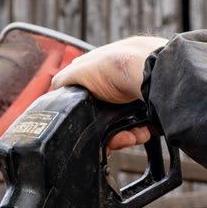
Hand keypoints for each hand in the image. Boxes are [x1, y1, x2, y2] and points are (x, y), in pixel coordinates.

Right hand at [52, 35, 166, 149]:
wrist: (149, 72)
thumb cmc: (114, 66)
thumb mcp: (78, 70)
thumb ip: (64, 81)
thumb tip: (55, 90)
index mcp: (100, 74)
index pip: (89, 103)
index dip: (88, 117)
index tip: (89, 127)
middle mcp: (118, 86)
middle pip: (106, 120)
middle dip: (108, 134)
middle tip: (112, 141)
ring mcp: (135, 98)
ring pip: (124, 128)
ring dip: (124, 137)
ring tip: (130, 137)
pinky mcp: (151, 109)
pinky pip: (141, 128)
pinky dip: (140, 133)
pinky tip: (142, 132)